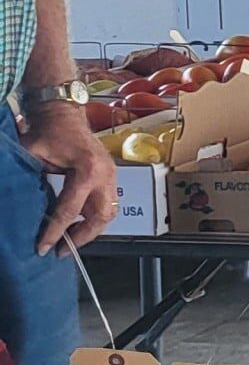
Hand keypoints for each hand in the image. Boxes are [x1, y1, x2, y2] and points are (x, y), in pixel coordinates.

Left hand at [21, 105, 116, 252]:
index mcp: (87, 170)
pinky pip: (108, 205)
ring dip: (91, 230)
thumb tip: (20, 207)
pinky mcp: (111, 177)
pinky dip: (95, 218)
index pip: (70, 210)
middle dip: (82, 237)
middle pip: (100, 217)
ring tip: (71, 240)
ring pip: (109, 214)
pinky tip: (78, 224)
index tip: (43, 248)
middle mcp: (105, 176)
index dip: (55, 231)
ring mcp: (112, 176)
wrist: (65, 114)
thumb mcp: (32, 154)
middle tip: (62, 251)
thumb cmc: (49, 132)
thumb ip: (29, 178)